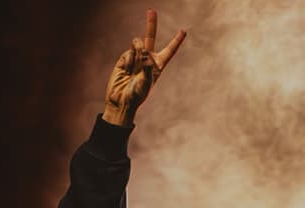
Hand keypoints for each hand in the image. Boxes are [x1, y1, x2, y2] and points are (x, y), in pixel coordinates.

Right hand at [102, 8, 186, 126]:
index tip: (184, 31)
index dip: (176, 41)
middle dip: (151, 23)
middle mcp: (148, 59)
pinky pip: (128, 53)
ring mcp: (136, 57)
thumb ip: (147, 67)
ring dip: (137, 50)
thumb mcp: (146, 83)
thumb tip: (144, 52)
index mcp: (158, 65)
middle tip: (152, 10)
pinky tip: (126, 70)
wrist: (121, 100)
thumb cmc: (137, 95)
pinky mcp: (125, 58)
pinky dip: (128, 61)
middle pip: (151, 37)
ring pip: (137, 43)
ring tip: (134, 67)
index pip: (170, 50)